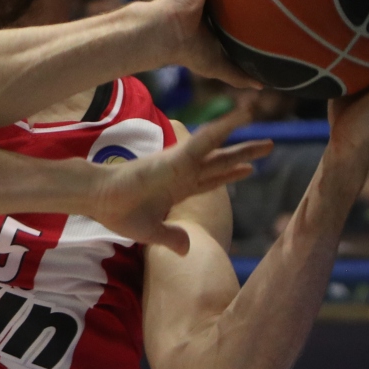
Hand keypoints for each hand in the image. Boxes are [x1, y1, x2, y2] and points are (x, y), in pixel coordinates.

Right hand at [89, 111, 272, 253]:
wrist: (99, 200)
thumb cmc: (119, 213)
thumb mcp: (152, 232)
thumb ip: (172, 238)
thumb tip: (188, 250)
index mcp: (178, 188)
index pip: (211, 180)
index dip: (230, 174)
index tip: (250, 170)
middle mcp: (183, 173)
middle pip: (220, 162)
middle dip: (244, 155)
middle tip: (269, 145)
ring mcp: (181, 163)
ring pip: (217, 148)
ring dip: (241, 139)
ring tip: (263, 127)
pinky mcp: (176, 157)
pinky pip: (204, 141)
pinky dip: (223, 129)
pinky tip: (241, 117)